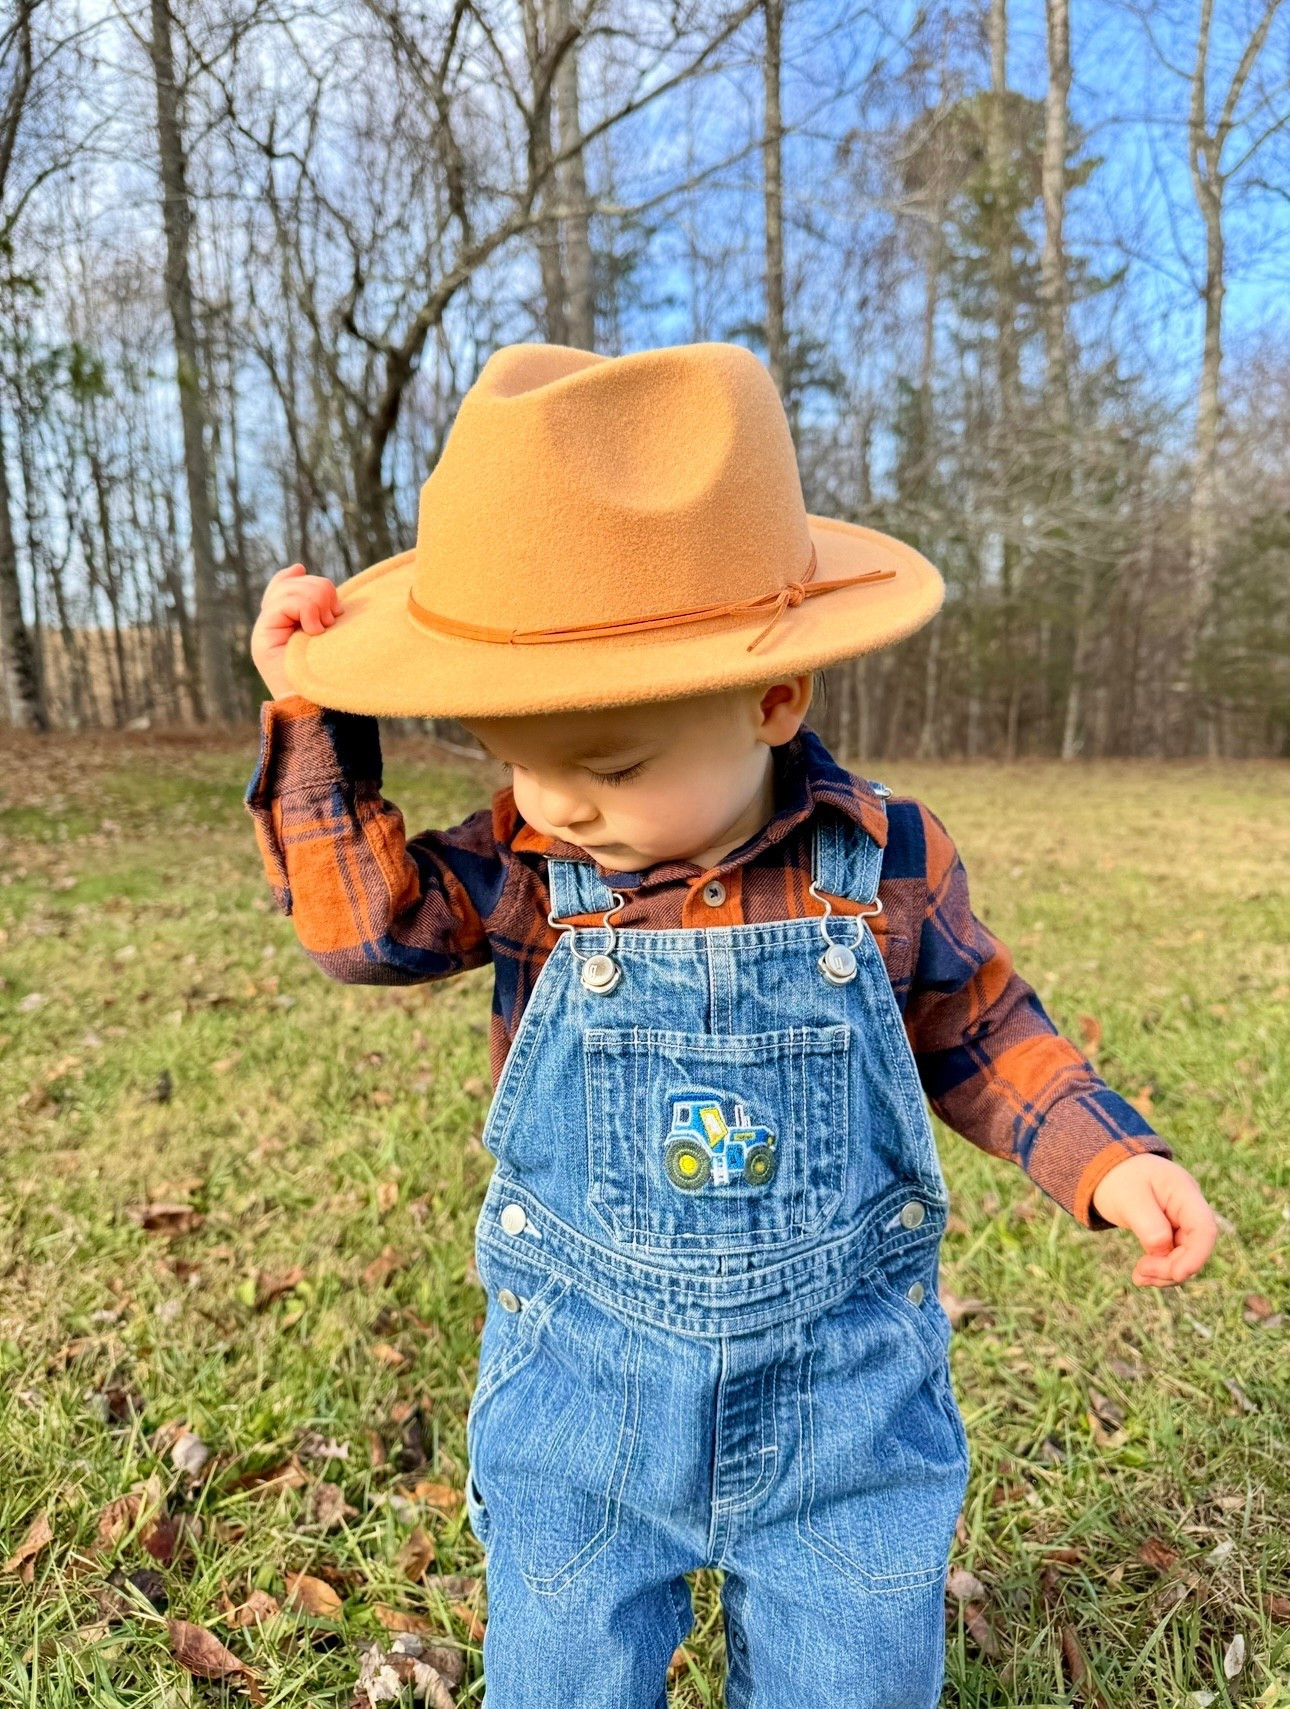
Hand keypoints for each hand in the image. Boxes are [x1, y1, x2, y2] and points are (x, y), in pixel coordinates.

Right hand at [250, 563, 342, 697]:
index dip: (295, 578)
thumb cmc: (334, 675)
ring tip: (325, 628)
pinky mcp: (262, 639)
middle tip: (331, 619)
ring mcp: (264, 633)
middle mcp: (270, 628)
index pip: (282, 587)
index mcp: (285, 626)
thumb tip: (298, 567)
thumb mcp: (329, 632)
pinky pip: (285, 602)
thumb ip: (317, 606)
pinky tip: (315, 631)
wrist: (323, 708)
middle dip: (319, 592)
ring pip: (290, 589)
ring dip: (316, 602)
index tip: (303, 571)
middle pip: (291, 584)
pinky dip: (307, 610)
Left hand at [1091, 1154, 1217, 1286]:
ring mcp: (1182, 1221)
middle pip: (1195, 1247)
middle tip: (1140, 1274)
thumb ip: (1148, 1223)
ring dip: (1165, 1273)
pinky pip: (1173, 1257)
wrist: (1109, 1170)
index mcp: (1184, 1191)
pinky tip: (1141, 1275)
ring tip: (1138, 1277)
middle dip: (1171, 1268)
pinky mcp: (1172, 1233)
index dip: (1196, 1256)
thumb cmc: (1120, 1178)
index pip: (1204, 1228)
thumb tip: (1163, 1250)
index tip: (1176, 1274)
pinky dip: (1159, 1269)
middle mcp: (1189, 1208)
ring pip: (1185, 1257)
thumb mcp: (1128, 1197)